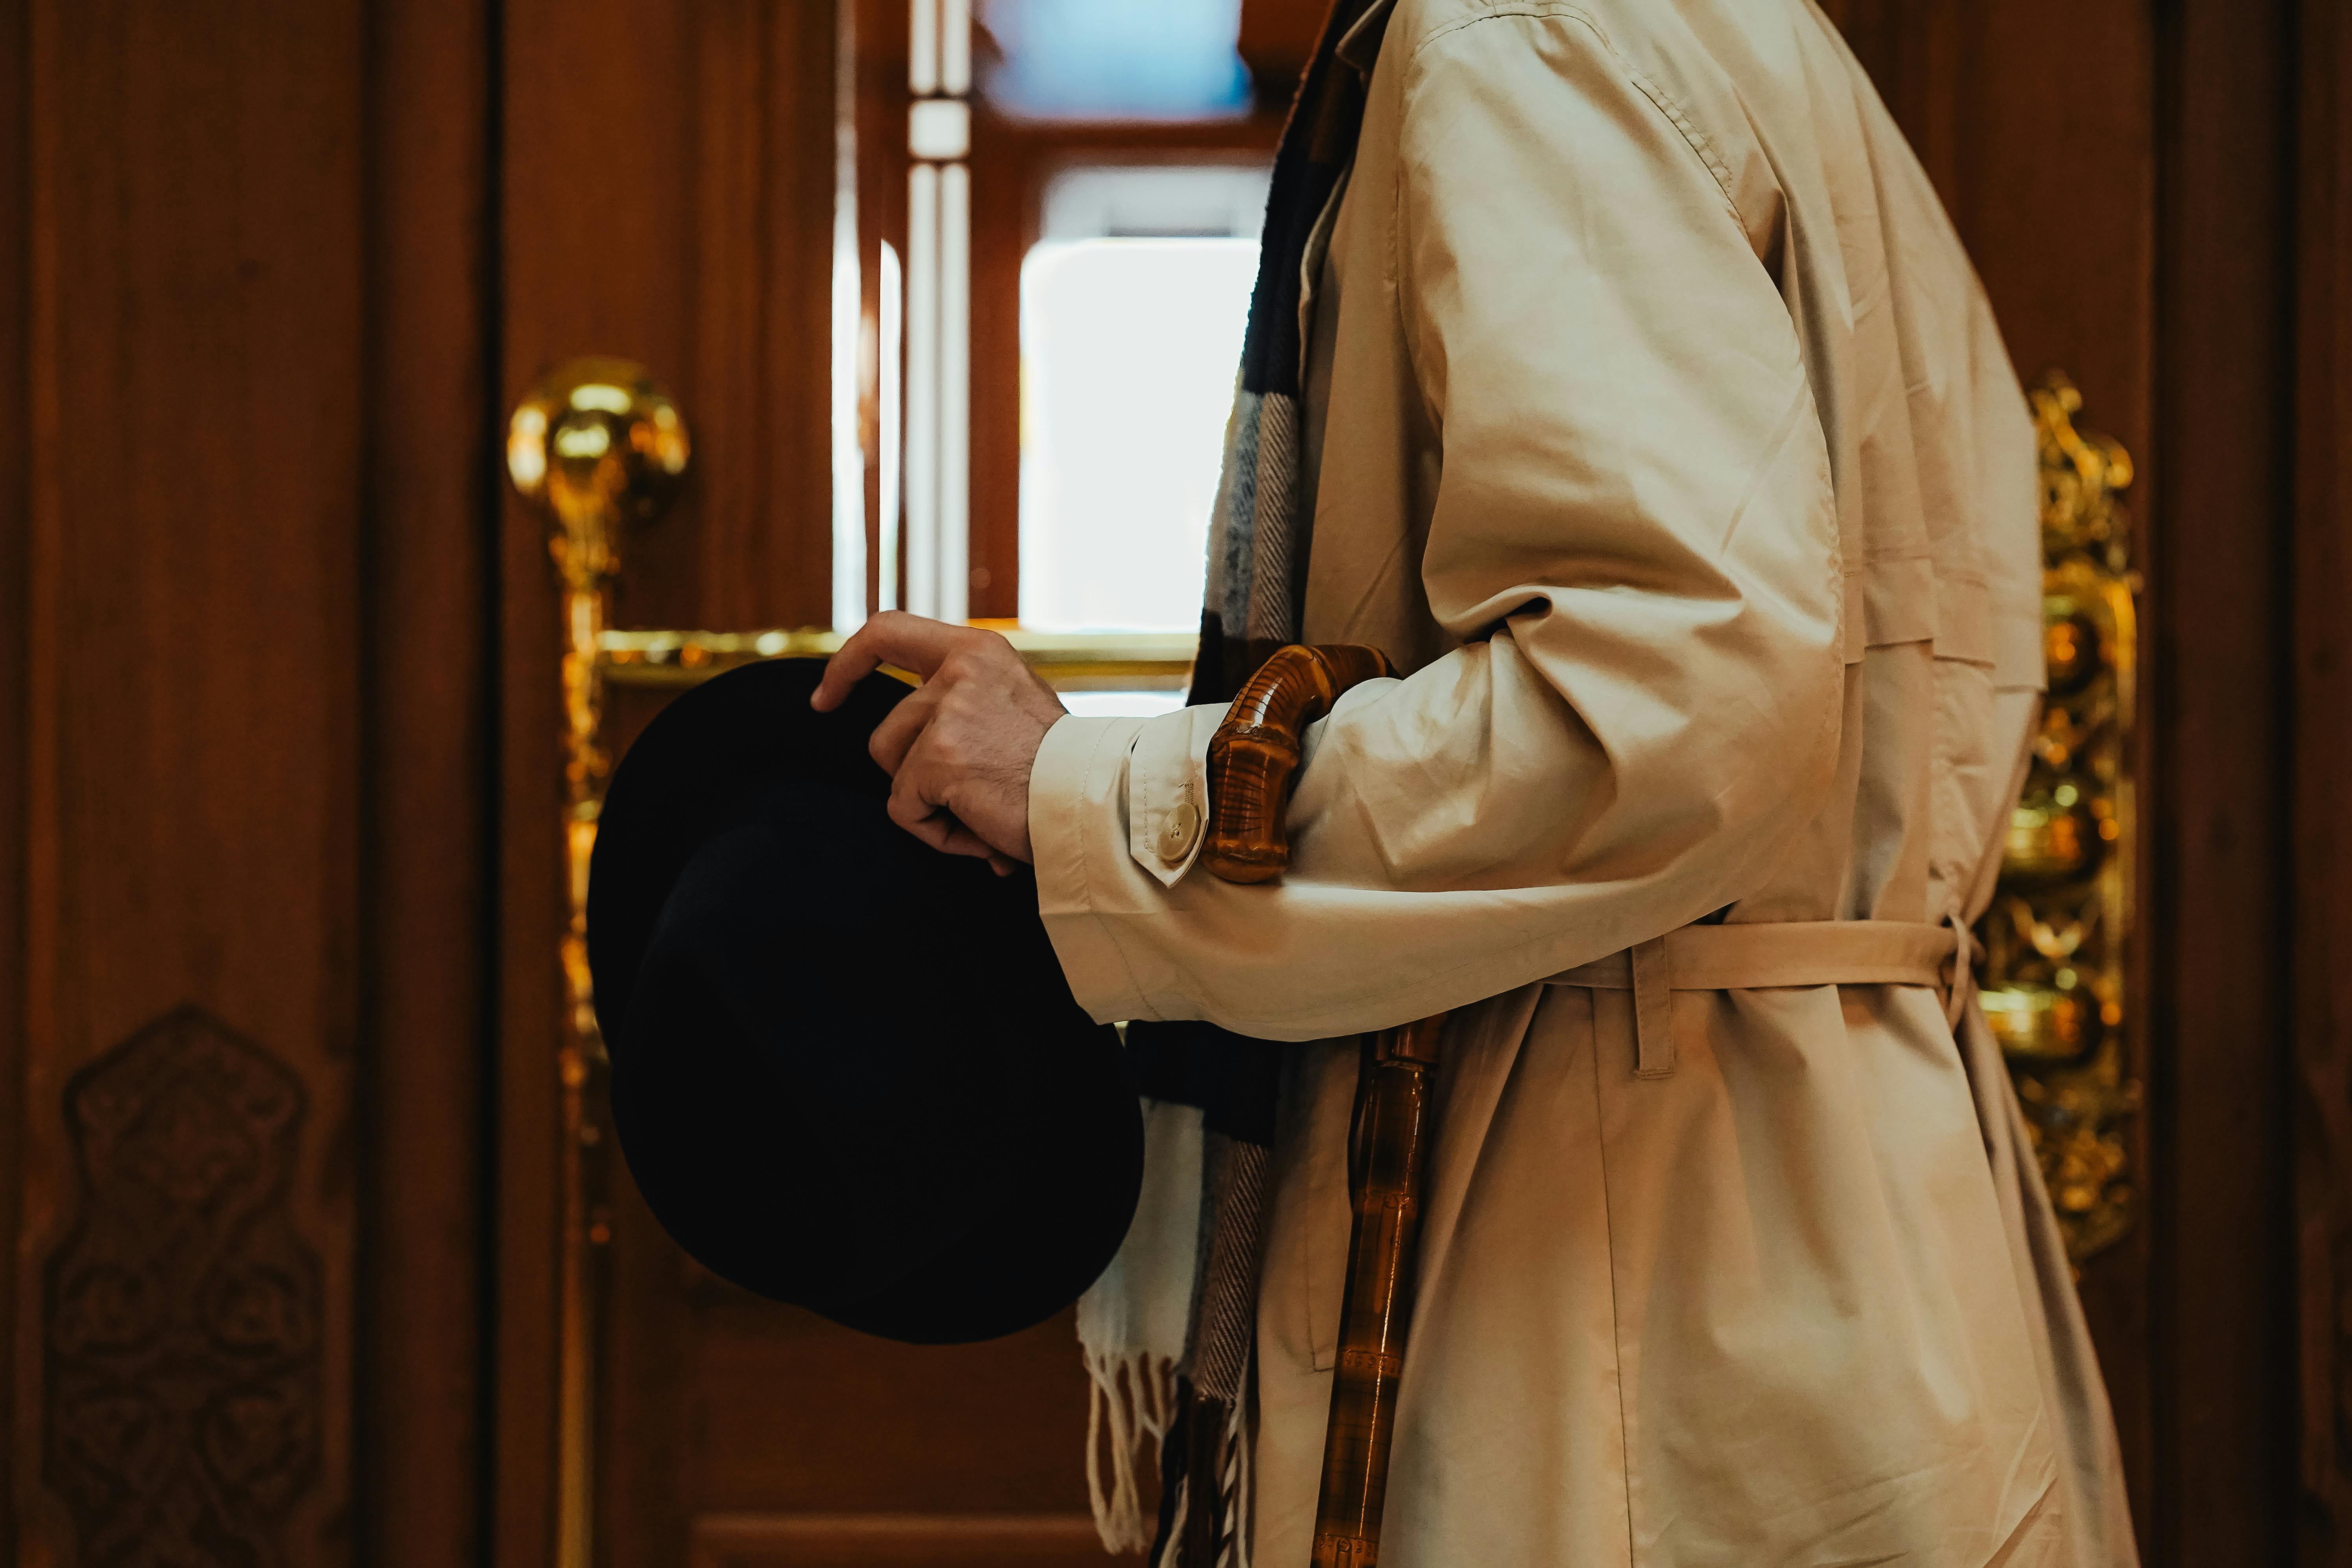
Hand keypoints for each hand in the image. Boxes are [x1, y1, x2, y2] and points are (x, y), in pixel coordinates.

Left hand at [811, 613, 1067, 872]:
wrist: (1100, 801)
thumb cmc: (1064, 770)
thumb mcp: (1014, 707)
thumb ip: (967, 703)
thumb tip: (916, 733)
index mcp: (977, 650)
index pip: (887, 631)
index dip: (847, 665)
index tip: (825, 698)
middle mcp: (959, 670)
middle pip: (886, 732)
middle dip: (914, 776)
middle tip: (974, 797)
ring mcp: (947, 713)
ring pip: (894, 774)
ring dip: (931, 805)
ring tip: (986, 812)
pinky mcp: (939, 758)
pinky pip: (906, 810)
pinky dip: (939, 834)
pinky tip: (985, 832)